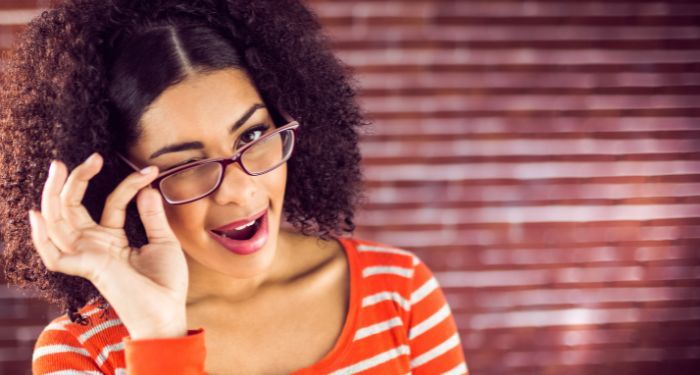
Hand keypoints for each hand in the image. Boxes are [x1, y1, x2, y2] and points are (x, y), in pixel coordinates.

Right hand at [28, 152, 188, 338]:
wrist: (168, 310)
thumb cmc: (166, 282)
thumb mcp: (164, 241)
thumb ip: (151, 215)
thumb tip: (147, 187)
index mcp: (112, 238)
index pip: (111, 202)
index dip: (128, 184)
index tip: (151, 171)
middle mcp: (95, 245)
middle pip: (73, 207)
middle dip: (74, 180)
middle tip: (88, 158)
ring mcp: (88, 255)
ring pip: (59, 222)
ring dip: (55, 195)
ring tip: (61, 168)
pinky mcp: (86, 267)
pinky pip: (54, 255)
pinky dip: (42, 238)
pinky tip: (39, 215)